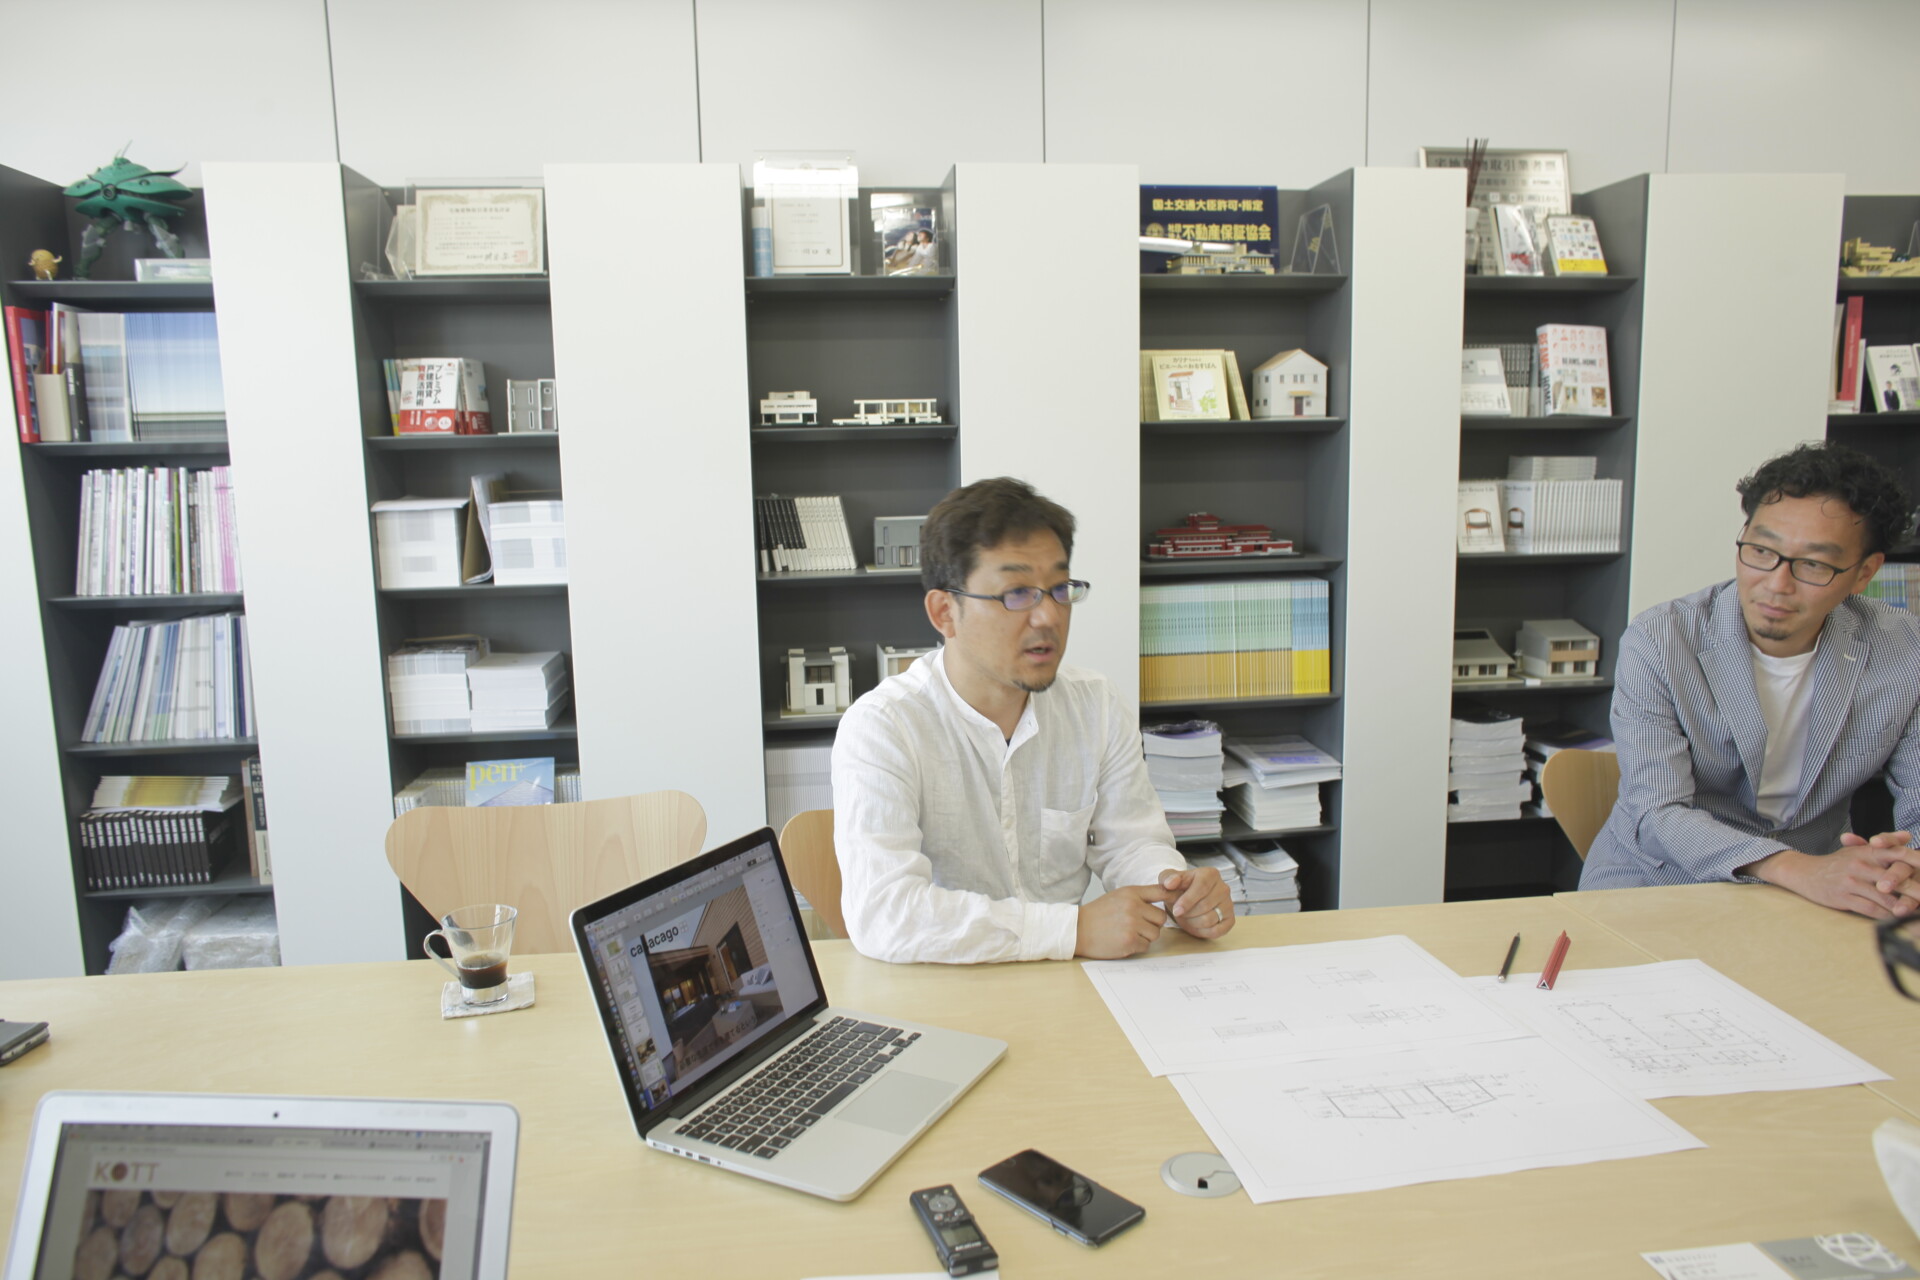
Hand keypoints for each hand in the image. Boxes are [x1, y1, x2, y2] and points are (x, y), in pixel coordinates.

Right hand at [1075, 884, 1168, 958]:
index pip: (1161, 892)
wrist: (1077, 930)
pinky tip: (1124, 941)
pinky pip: (1146, 946)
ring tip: (1128, 933)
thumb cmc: (1098, 914)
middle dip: (1153, 923)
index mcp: (1131, 893)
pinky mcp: (1129, 941)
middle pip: (1161, 918)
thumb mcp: (1118, 896)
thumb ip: (1139, 896)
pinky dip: (1137, 946)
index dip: (1171, 897)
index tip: (1174, 902)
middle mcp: (1133, 907)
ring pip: (1155, 933)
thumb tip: (1166, 895)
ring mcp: (1132, 924)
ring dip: (1145, 936)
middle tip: (1138, 925)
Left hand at [1157, 866, 1234, 940]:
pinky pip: (1217, 931)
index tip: (1176, 910)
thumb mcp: (1169, 879)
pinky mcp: (1230, 919)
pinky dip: (1203, 932)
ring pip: (1210, 919)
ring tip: (1187, 917)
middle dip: (1188, 913)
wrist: (1186, 899)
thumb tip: (1170, 883)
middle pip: (1205, 905)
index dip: (1187, 901)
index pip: (1201, 887)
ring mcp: (1228, 904)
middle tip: (1180, 913)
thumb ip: (1168, 878)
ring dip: (1193, 923)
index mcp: (1210, 874)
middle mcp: (1223, 888)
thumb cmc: (1179, 888)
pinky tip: (1196, 925)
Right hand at [1748, 839, 1919, 918]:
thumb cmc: (1836, 863)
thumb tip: (1908, 835)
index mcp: (1866, 851)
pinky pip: (1871, 909)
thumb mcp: (1859, 849)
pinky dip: (1887, 915)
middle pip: (1896, 879)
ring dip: (1904, 907)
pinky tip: (1898, 920)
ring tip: (1917, 913)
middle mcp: (1860, 864)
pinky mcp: (1843, 897)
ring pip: (1885, 897)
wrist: (1804, 873)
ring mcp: (1851, 882)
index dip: (1916, 860)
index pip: (1897, 853)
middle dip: (1917, 890)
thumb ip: (1885, 843)